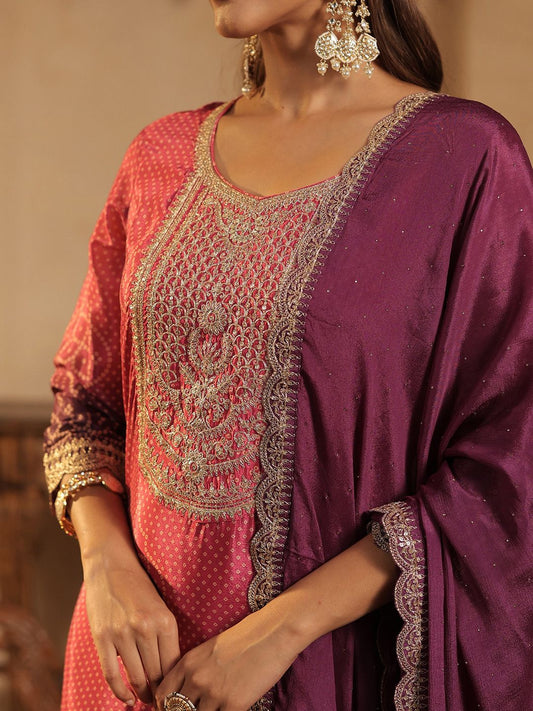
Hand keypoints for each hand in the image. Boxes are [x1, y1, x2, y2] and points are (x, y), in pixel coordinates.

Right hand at [69, 484, 180, 706]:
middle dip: (160, 692)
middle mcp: (146, 628)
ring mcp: (122, 633)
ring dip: (142, 693)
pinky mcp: (102, 637)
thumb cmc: (139, 585)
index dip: (175, 683)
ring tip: (145, 700)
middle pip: (156, 674)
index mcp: (165, 620)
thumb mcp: (161, 606)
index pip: (174, 664)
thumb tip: (171, 669)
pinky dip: (119, 691)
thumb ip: (166, 634)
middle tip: (162, 702)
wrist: (111, 564)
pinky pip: (111, 674)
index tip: (176, 693)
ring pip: (136, 676)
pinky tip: (126, 698)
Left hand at [154, 607, 299, 710]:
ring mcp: (213, 694)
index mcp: (188, 662)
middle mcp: (196, 679)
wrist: (272, 633)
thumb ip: (196, 668)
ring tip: (218, 707)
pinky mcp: (233, 705)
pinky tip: (232, 709)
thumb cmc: (246, 637)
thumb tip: (190, 690)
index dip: (165, 706)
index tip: (174, 708)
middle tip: (199, 708)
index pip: (162, 694)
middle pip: (176, 710)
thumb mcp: (211, 648)